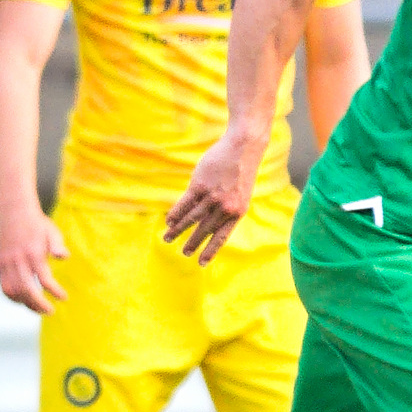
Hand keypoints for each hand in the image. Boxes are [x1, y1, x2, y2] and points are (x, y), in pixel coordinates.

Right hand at [0, 212, 69, 312]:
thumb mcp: (52, 232)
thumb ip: (58, 245)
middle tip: (50, 311)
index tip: (63, 297)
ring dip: (26, 303)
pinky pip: (4, 287)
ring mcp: (6, 263)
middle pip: (27, 289)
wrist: (14, 213)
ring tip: (38, 308)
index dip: (54, 291)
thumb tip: (64, 257)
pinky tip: (24, 300)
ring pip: (13, 291)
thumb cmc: (37, 225)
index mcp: (34, 253)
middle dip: (39, 304)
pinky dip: (14, 297)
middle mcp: (18, 260)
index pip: (44, 279)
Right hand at [165, 126, 262, 264]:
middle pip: (204, 230)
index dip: (210, 250)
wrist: (243, 148)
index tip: (201, 263)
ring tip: (168, 238)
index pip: (221, 237)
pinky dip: (175, 214)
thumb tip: (205, 223)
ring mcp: (212, 197)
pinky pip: (184, 204)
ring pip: (191, 218)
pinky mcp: (200, 185)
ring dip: (178, 230)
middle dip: (192, 243)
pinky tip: (169, 221)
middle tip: (183, 253)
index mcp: (237, 213)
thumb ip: (225, 209)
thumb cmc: (240, 171)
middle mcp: (225, 208)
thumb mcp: (239, 194)